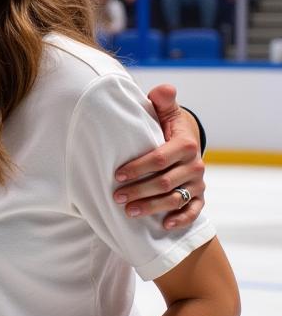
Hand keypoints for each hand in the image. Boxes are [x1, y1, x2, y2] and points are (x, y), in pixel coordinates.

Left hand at [113, 84, 204, 229]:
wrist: (187, 144)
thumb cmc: (167, 128)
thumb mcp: (166, 113)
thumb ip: (163, 101)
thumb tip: (162, 90)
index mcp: (185, 145)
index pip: (160, 158)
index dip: (138, 168)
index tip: (117, 175)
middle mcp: (195, 165)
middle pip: (164, 182)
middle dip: (139, 191)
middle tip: (116, 197)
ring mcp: (198, 182)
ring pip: (175, 199)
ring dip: (152, 207)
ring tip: (128, 212)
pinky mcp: (200, 196)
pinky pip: (193, 211)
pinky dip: (181, 219)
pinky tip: (164, 225)